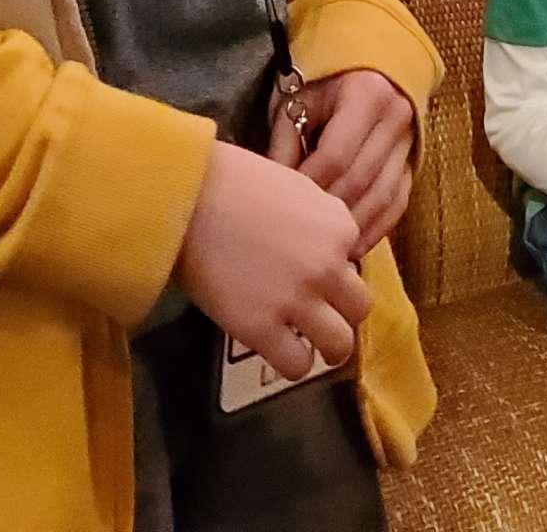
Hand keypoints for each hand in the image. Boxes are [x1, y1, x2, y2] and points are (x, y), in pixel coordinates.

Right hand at [175, 142, 371, 383]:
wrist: (188, 195)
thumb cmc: (232, 181)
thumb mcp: (295, 188)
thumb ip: (316, 223)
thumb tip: (315, 246)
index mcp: (339, 226)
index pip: (354, 263)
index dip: (333, 271)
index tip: (311, 273)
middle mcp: (328, 265)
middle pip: (358, 307)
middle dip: (340, 313)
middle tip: (320, 317)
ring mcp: (298, 299)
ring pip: (339, 344)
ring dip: (327, 348)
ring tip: (309, 347)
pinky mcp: (262, 329)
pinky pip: (297, 366)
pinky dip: (291, 364)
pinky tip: (278, 351)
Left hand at [267, 69, 415, 257]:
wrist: (371, 68)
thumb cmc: (326, 83)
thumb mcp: (300, 101)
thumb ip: (286, 143)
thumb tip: (272, 192)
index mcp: (367, 94)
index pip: (336, 154)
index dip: (309, 184)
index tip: (284, 205)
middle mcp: (396, 118)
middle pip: (361, 179)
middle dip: (329, 210)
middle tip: (301, 235)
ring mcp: (410, 143)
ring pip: (383, 196)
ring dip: (354, 228)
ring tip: (327, 252)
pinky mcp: (414, 163)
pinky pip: (398, 203)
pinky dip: (377, 228)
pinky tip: (355, 249)